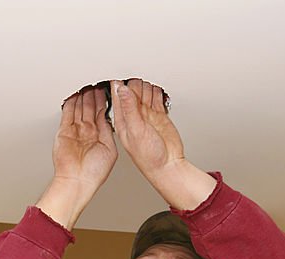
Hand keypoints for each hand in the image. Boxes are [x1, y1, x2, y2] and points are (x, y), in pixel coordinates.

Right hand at [52, 86, 116, 191]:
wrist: (77, 181)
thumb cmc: (94, 173)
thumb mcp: (110, 150)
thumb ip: (109, 131)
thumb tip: (110, 117)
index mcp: (100, 136)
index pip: (102, 113)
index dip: (105, 100)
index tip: (108, 88)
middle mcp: (88, 132)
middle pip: (90, 107)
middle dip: (93, 93)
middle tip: (96, 80)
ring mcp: (76, 131)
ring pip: (80, 107)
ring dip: (83, 95)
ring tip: (86, 82)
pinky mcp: (64, 130)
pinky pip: (67, 112)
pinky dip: (70, 102)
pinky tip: (74, 93)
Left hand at [111, 78, 216, 210]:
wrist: (168, 166)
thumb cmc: (149, 157)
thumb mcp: (136, 131)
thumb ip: (129, 109)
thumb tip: (122, 89)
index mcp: (122, 119)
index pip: (117, 95)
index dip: (116, 80)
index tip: (117, 66)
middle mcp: (133, 115)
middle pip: (131, 88)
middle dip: (134, 78)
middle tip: (138, 66)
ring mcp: (146, 114)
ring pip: (143, 90)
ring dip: (145, 81)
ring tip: (148, 71)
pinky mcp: (158, 114)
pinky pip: (155, 96)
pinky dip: (156, 88)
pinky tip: (157, 82)